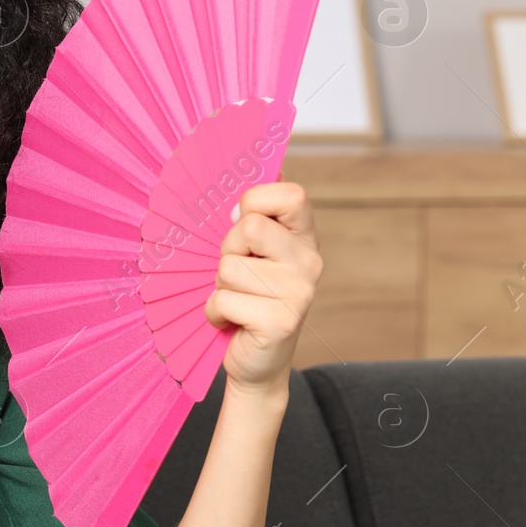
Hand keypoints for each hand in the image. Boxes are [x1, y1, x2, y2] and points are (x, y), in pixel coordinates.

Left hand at [203, 178, 322, 398]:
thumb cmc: (245, 297)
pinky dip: (215, 313)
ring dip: (219, 286)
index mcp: (304, 238)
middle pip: (249, 227)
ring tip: (236, 300)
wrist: (256, 362)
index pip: (291, 194)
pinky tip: (232, 322)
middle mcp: (310, 262)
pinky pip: (223, 300)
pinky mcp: (281, 322)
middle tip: (236, 275)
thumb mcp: (250, 253)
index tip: (243, 223)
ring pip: (230, 267)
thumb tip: (269, 164)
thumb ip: (255, 216)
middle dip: (227, 250)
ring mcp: (299, 293)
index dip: (256, 200)